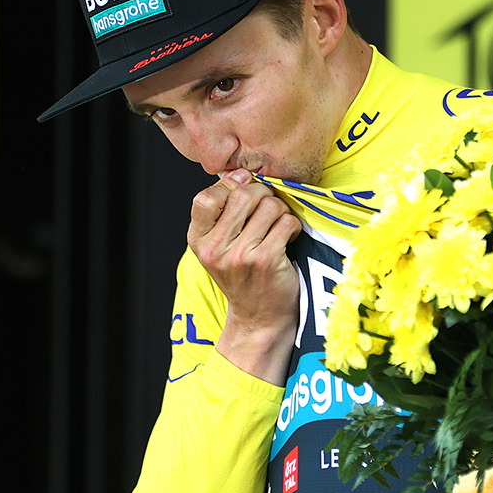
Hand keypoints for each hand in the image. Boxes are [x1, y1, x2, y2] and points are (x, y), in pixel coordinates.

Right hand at [187, 169, 301, 385]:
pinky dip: (294, 226)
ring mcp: (239, 256)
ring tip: (279, 228)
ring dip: (281, 212)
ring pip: (269, 206)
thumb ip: (224, 212)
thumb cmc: (243, 276)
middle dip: (263, 196)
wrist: (258, 318)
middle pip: (243, 195)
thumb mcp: (220, 246)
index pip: (205, 197)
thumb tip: (239, 174)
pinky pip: (287, 223)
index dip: (229, 187)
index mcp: (198, 240)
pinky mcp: (266, 261)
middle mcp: (215, 248)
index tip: (244, 193)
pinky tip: (289, 239)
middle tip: (269, 210)